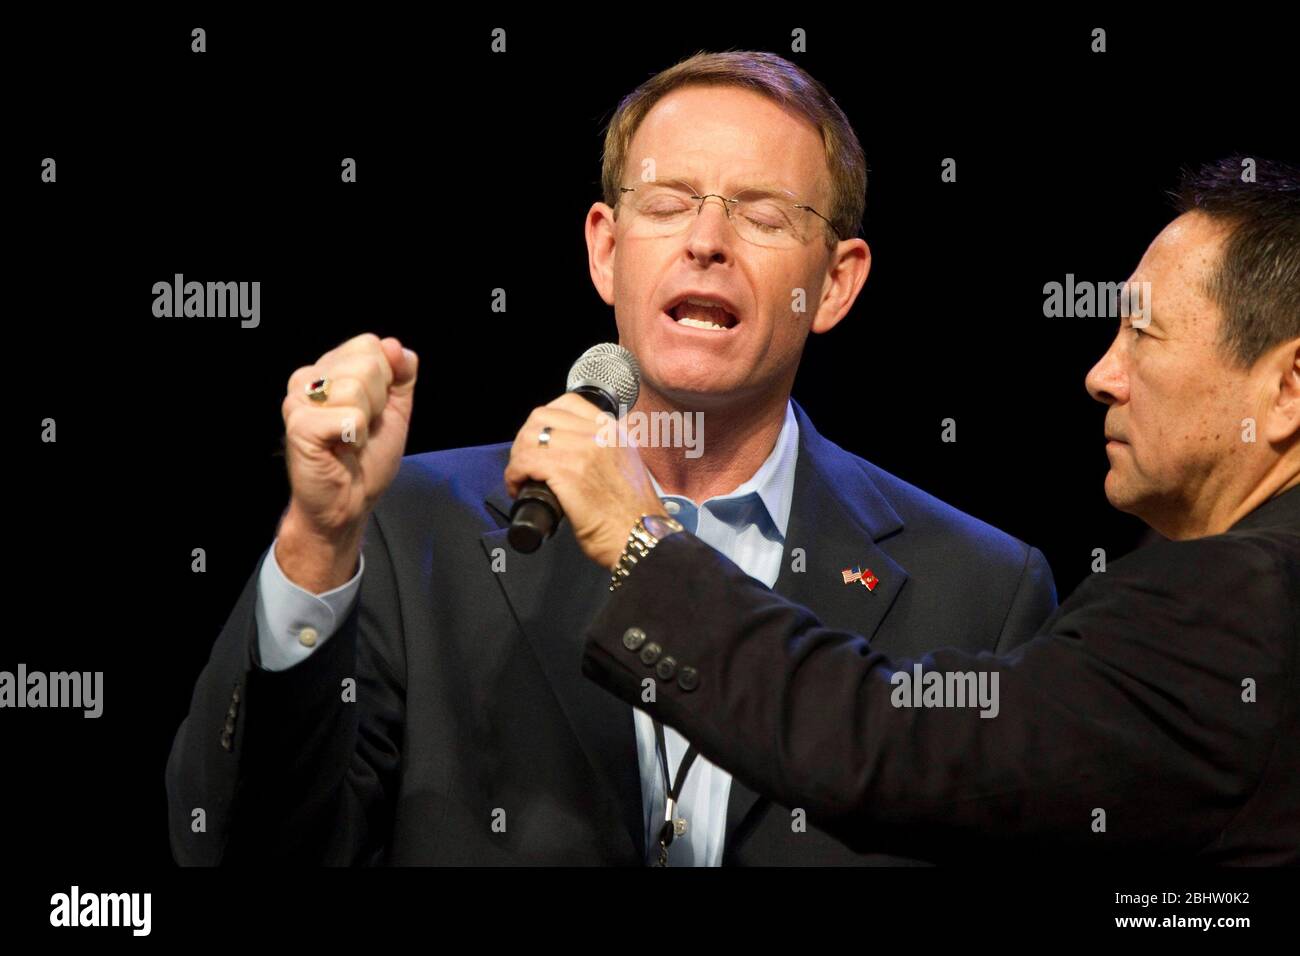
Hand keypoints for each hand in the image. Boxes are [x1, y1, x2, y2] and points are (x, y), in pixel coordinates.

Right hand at [276, 333, 417, 590]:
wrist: (349, 502)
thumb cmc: (366, 459)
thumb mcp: (395, 410)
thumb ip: (401, 374)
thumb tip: (396, 347)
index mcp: (329, 368)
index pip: (370, 344)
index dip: (385, 379)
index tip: (372, 409)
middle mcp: (308, 377)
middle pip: (367, 362)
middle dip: (378, 401)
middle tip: (361, 427)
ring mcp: (299, 399)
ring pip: (358, 387)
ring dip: (367, 421)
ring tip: (350, 438)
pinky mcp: (299, 424)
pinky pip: (351, 416)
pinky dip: (356, 437)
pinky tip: (340, 447)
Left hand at [504, 393, 665, 568]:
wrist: (644, 537)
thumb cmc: (635, 516)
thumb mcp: (627, 467)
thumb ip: (606, 452)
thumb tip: (575, 454)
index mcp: (614, 431)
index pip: (569, 403)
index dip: (545, 420)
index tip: (539, 441)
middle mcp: (600, 434)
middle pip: (542, 417)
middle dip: (525, 438)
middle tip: (524, 463)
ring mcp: (584, 451)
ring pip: (530, 437)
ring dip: (517, 457)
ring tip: (520, 477)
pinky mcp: (569, 472)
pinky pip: (526, 461)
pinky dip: (514, 474)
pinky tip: (517, 488)